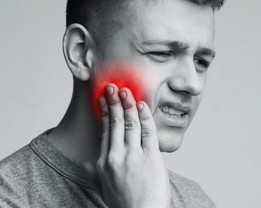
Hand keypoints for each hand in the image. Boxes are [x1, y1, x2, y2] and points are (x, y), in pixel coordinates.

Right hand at [88, 83, 169, 207]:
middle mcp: (116, 157)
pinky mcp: (151, 158)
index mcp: (104, 163)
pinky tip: (142, 105)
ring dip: (128, 104)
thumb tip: (87, 164)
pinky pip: (148, 132)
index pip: (104, 131)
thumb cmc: (125, 203)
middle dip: (113, 102)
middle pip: (115, 123)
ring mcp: (134, 156)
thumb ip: (95, 174)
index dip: (104, 112)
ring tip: (125, 91)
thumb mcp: (104, 188)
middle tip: (112, 86)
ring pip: (130, 124)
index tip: (103, 99)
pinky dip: (145, 116)